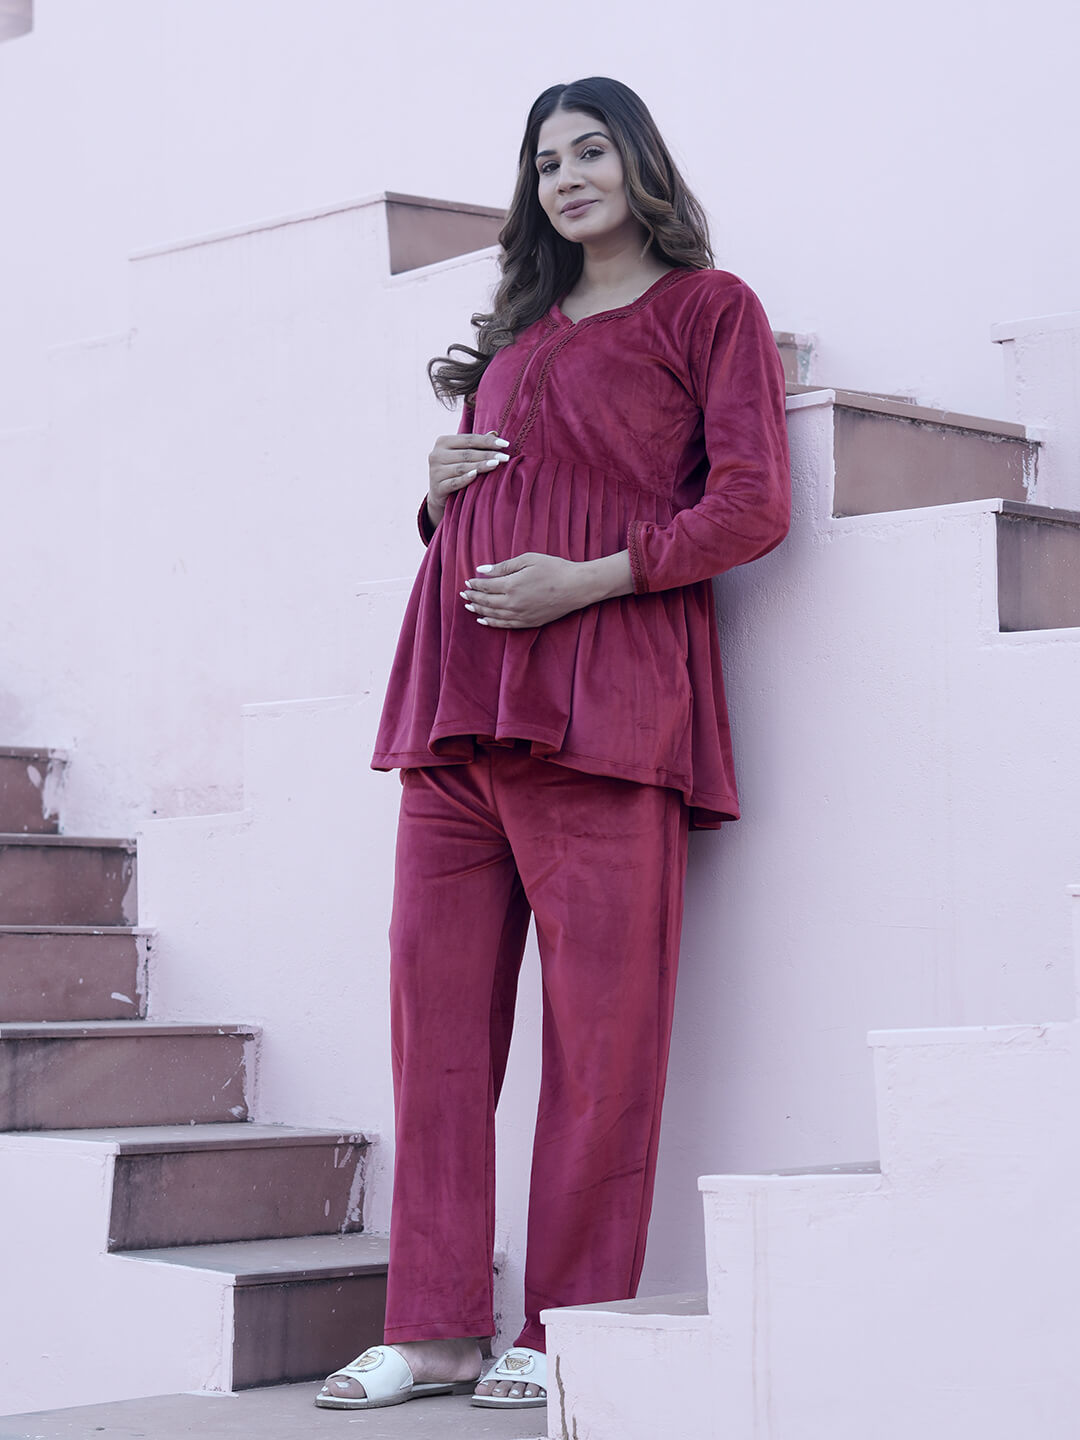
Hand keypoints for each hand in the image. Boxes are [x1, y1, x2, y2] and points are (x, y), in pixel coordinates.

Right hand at [427, 431, 509, 528]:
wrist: (440, 494)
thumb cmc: (455, 469)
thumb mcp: (463, 455)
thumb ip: (476, 444)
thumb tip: (494, 433)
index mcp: (443, 442)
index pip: (469, 439)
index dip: (488, 441)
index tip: (506, 444)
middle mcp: (436, 454)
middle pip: (467, 453)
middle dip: (488, 454)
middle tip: (505, 457)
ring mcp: (435, 471)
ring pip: (462, 467)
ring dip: (480, 466)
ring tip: (496, 464)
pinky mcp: (437, 487)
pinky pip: (454, 482)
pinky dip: (465, 479)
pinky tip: (476, 475)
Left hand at [462, 551, 632, 628]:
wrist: (577, 587)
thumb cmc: (554, 568)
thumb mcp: (528, 560)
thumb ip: (503, 566)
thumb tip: (482, 570)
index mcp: (511, 585)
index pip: (485, 586)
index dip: (474, 584)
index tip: (468, 581)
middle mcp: (513, 603)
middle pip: (486, 602)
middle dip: (473, 598)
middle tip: (463, 595)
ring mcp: (520, 615)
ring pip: (492, 615)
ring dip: (478, 611)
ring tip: (469, 607)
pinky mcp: (528, 622)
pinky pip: (504, 625)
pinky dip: (491, 623)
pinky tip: (483, 621)